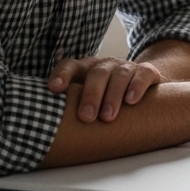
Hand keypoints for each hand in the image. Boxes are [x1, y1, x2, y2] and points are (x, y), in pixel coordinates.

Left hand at [48, 57, 162, 122]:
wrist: (139, 88)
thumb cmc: (103, 99)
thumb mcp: (84, 98)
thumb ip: (68, 105)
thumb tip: (43, 125)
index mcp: (84, 69)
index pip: (69, 65)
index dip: (62, 75)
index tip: (54, 89)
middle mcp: (104, 65)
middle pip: (96, 73)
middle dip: (91, 95)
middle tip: (87, 117)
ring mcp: (126, 66)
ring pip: (119, 75)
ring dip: (113, 95)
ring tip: (108, 117)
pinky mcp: (146, 71)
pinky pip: (142, 74)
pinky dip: (136, 86)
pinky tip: (131, 100)